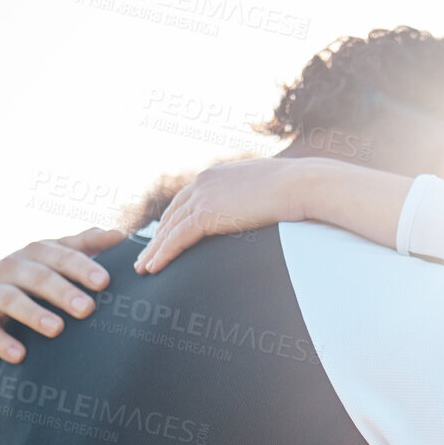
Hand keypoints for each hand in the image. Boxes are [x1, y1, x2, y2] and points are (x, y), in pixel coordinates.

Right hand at [0, 227, 125, 363]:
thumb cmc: (33, 278)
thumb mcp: (55, 258)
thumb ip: (86, 245)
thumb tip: (121, 236)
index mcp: (36, 251)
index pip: (61, 255)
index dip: (81, 267)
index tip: (104, 281)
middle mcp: (12, 266)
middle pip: (39, 277)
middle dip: (63, 292)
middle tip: (88, 308)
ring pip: (11, 299)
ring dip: (34, 314)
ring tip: (56, 329)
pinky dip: (1, 342)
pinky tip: (19, 355)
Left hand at [134, 156, 320, 273]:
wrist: (300, 185)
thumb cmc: (294, 188)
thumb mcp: (265, 188)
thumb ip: (251, 196)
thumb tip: (259, 206)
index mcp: (215, 176)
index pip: (185, 201)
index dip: (172, 221)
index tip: (162, 237)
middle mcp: (203, 183)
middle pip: (172, 215)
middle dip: (157, 237)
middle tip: (145, 256)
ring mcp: (203, 197)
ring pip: (170, 229)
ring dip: (154, 250)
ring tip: (143, 268)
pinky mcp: (207, 214)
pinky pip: (178, 238)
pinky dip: (163, 254)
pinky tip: (153, 268)